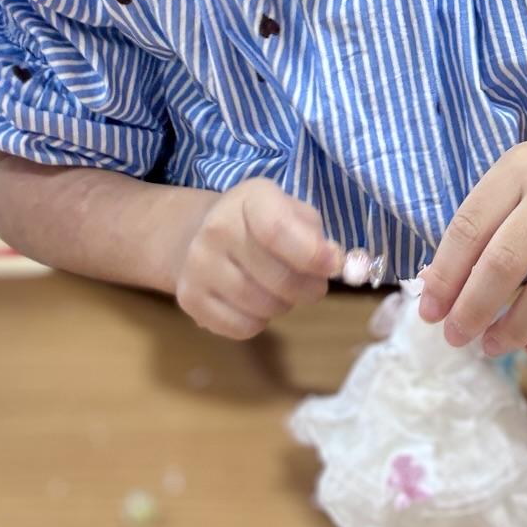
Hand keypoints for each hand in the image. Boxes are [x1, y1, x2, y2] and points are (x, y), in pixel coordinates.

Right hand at [174, 177, 342, 339]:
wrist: (198, 235)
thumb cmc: (259, 224)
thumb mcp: (290, 212)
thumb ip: (316, 235)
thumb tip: (337, 264)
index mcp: (248, 198)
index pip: (277, 230)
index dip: (313, 255)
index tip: (333, 266)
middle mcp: (216, 228)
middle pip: (278, 279)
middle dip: (308, 289)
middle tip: (314, 285)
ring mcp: (197, 265)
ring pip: (262, 307)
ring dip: (284, 305)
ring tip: (281, 290)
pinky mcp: (189, 298)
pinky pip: (242, 327)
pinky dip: (259, 322)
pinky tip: (254, 303)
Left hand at [417, 132, 526, 357]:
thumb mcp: (525, 176)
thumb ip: (485, 221)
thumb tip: (438, 283)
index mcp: (523, 166)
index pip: (470, 226)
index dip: (445, 275)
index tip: (430, 311)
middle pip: (504, 263)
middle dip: (473, 309)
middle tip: (456, 336)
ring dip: (514, 330)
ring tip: (492, 346)